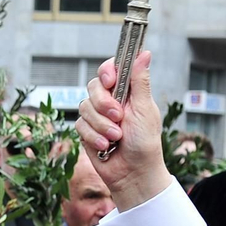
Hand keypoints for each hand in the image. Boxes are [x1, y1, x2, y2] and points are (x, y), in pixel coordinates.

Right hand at [75, 52, 172, 208]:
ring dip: (101, 125)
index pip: (111, 69)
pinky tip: (105, 146)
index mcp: (127, 91)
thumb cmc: (145, 142)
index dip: (107, 71)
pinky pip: (79, 125)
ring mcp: (97, 116)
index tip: (111, 81)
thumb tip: (145, 52)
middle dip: (103, 103)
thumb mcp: (145, 109)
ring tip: (116, 137)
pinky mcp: (86, 132)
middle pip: (93, 86)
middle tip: (118, 116)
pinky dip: (93, 136)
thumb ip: (140, 81)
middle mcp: (110, 101)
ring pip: (84, 107)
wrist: (133, 173)